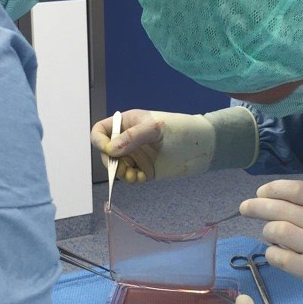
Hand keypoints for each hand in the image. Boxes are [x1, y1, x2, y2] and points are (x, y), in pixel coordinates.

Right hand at [91, 108, 257, 183]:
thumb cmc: (181, 130)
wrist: (203, 147)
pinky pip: (130, 177)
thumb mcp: (156, 129)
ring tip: (135, 176)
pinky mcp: (144, 170)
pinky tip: (142, 178)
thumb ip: (133, 137)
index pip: (101, 131)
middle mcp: (128, 140)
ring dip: (121, 174)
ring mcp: (136, 156)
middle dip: (112, 163)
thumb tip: (111, 150)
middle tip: (125, 169)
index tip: (110, 151)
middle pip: (106, 153)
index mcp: (127, 123)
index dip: (100, 142)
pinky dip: (132, 180)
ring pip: (117, 168)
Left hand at [238, 179, 302, 303]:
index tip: (261, 192)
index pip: (297, 189)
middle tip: (245, 208)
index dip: (274, 188)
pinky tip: (275, 253)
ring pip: (277, 230)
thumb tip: (277, 198)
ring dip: (267, 232)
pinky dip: (271, 253)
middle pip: (281, 208)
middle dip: (257, 206)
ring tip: (270, 236)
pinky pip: (278, 257)